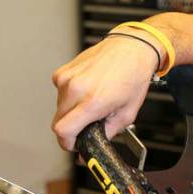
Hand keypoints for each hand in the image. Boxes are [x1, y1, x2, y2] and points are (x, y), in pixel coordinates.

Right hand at [51, 34, 159, 150]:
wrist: (132, 48)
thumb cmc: (133, 76)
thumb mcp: (128, 113)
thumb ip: (108, 133)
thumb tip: (94, 145)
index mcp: (92, 102)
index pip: (63, 131)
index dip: (67, 143)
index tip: (75, 144)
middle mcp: (75, 89)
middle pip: (58, 122)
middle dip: (72, 128)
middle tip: (88, 124)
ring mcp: (66, 79)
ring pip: (59, 108)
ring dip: (71, 111)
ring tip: (93, 101)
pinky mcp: (62, 72)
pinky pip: (60, 93)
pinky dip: (70, 97)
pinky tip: (87, 89)